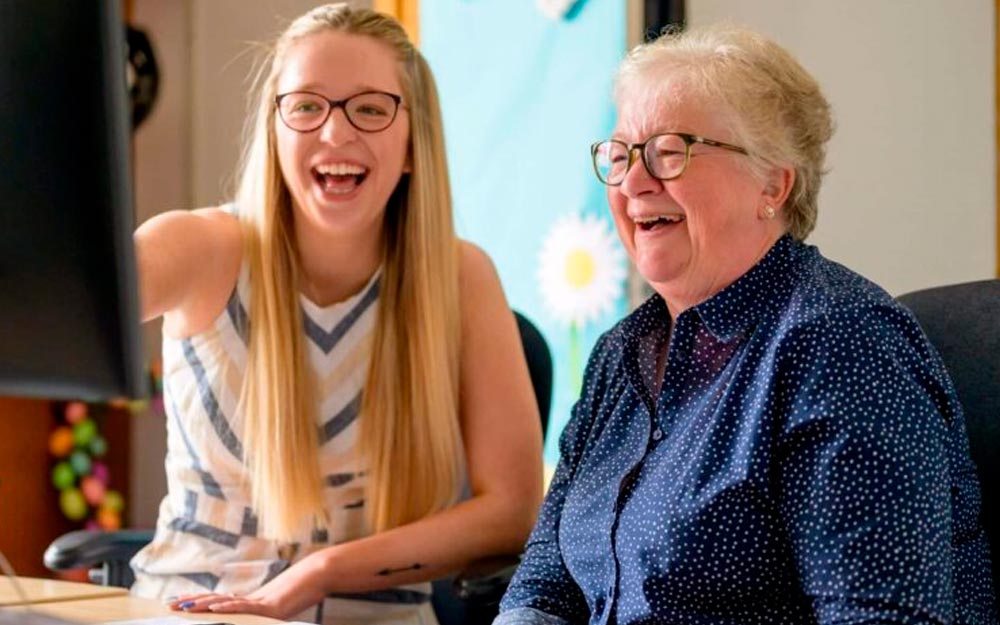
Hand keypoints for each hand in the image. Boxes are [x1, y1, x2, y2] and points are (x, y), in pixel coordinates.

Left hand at [168, 551, 329, 619]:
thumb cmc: (302, 590)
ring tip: (181, 607)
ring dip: (200, 605)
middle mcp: (248, 599)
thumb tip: (262, 611)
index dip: (197, 601)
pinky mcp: (267, 606)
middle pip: (213, 600)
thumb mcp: (281, 605)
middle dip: (190, 602)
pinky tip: (213, 608)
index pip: (217, 601)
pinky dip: (227, 607)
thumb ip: (267, 609)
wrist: (317, 576)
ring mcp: (257, 601)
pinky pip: (243, 607)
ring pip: (223, 602)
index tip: (177, 602)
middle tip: (168, 604)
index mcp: (249, 601)